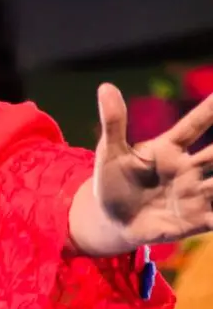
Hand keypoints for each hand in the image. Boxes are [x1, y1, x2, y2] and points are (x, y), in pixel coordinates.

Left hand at [91, 83, 212, 246]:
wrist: (112, 221)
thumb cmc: (112, 182)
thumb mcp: (111, 153)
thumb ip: (114, 123)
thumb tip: (105, 86)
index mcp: (168, 149)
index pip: (194, 125)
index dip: (210, 110)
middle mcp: (188, 168)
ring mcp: (195, 193)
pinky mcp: (197, 219)